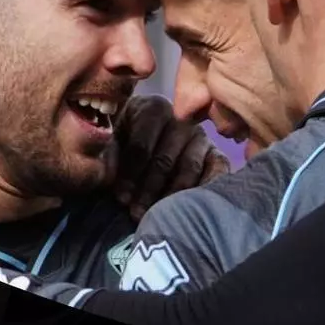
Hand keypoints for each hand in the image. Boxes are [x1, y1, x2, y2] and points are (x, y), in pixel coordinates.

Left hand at [111, 94, 230, 219]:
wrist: (145, 145)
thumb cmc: (125, 142)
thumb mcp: (112, 143)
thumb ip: (108, 156)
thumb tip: (108, 175)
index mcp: (152, 108)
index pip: (141, 145)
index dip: (129, 175)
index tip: (120, 198)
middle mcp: (180, 119)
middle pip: (164, 159)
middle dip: (148, 190)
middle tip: (135, 213)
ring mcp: (200, 136)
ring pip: (188, 168)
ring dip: (171, 196)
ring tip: (157, 216)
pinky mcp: (215, 154)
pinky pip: (216, 171)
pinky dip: (204, 190)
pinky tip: (191, 208)